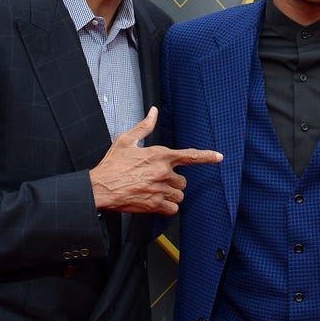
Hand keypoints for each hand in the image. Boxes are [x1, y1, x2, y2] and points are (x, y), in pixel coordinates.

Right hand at [90, 107, 221, 214]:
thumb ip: (144, 127)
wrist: (100, 187)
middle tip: (158, 180)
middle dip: (174, 181)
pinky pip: (173, 208)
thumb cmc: (112, 165)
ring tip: (155, 191)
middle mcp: (163, 172)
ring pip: (179, 194)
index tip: (219, 157)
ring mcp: (160, 189)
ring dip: (171, 194)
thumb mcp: (126, 140)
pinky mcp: (155, 204)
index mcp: (159, 155)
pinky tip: (155, 202)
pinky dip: (167, 207)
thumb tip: (153, 112)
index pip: (189, 155)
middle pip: (183, 180)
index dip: (206, 156)